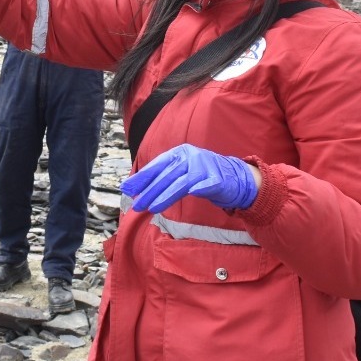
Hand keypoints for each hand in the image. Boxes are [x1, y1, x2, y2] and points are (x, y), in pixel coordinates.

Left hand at [121, 144, 258, 213]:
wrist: (234, 178)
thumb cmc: (202, 176)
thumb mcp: (180, 173)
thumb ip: (161, 178)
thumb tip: (134, 189)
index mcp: (180, 153)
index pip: (157, 165)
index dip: (142, 177)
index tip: (127, 189)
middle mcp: (191, 157)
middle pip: (167, 175)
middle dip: (150, 191)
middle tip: (137, 204)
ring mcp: (205, 166)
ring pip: (182, 182)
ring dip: (165, 195)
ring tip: (152, 207)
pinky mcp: (218, 179)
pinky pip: (207, 184)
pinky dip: (200, 188)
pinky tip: (192, 193)